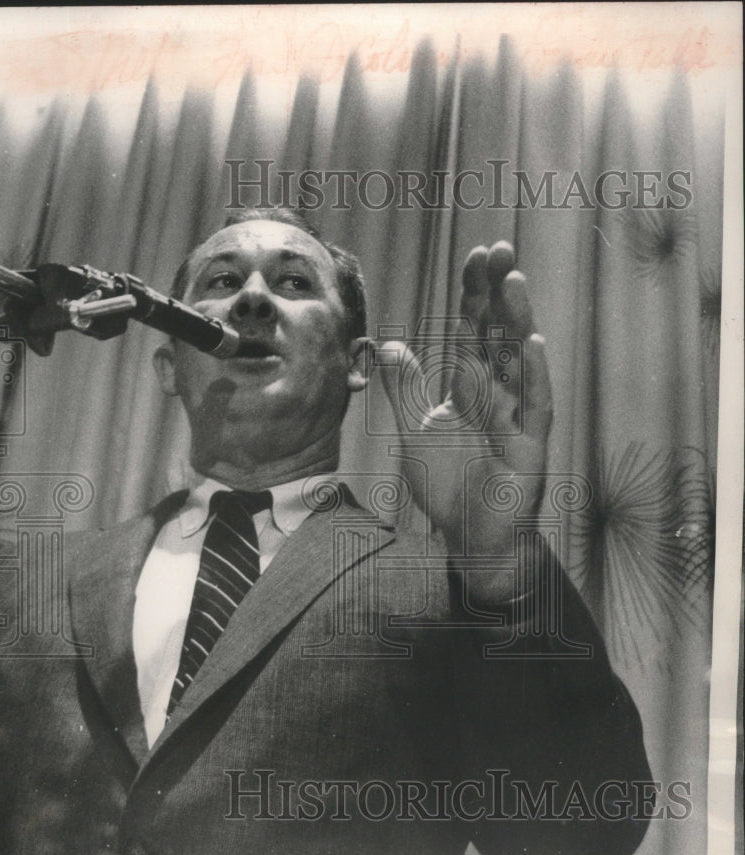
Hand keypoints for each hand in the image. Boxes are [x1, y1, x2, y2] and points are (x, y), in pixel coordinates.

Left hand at [376, 241, 552, 604]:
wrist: (470, 536)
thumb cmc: (448, 484)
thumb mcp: (415, 431)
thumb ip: (404, 389)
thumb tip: (387, 345)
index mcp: (470, 386)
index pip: (473, 331)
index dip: (473, 295)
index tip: (476, 256)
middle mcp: (497, 393)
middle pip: (499, 334)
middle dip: (498, 293)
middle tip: (500, 250)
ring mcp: (517, 416)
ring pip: (518, 361)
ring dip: (517, 321)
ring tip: (513, 281)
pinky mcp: (531, 445)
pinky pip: (535, 405)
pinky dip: (532, 375)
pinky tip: (531, 344)